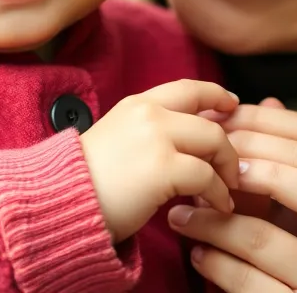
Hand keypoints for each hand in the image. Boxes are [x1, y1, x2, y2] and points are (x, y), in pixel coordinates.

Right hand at [82, 79, 241, 242]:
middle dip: (230, 146)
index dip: (216, 95)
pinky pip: (207, 177)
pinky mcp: (163, 168)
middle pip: (210, 121)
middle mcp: (149, 113)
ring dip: (227, 171)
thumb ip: (151, 133)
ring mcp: (157, 138)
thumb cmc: (88, 182)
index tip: (233, 105)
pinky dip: (219, 194)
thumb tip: (189, 142)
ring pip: (214, 144)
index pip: (188, 88)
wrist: (61, 202)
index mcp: (137, 104)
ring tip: (228, 192)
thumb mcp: (118, 139)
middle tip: (235, 169)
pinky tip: (218, 208)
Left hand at [167, 99, 296, 291]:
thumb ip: (286, 154)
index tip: (214, 122)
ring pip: (268, 236)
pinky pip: (252, 283)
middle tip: (197, 161)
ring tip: (182, 212)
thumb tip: (265, 98)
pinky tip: (198, 253)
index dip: (259, 122)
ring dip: (215, 222)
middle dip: (241, 161)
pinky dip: (218, 264)